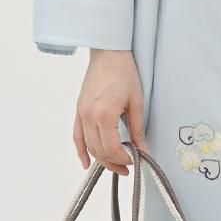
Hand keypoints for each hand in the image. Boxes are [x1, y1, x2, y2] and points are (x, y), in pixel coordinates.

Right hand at [73, 49, 149, 174]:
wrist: (108, 53)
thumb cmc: (123, 72)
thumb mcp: (136, 102)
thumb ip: (138, 129)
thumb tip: (143, 149)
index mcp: (104, 114)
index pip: (113, 148)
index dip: (124, 158)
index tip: (134, 160)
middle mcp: (89, 116)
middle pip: (99, 150)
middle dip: (114, 162)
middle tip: (127, 167)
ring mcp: (81, 114)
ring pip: (89, 146)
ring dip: (101, 159)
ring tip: (115, 164)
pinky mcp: (79, 110)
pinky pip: (77, 136)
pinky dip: (81, 151)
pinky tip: (86, 162)